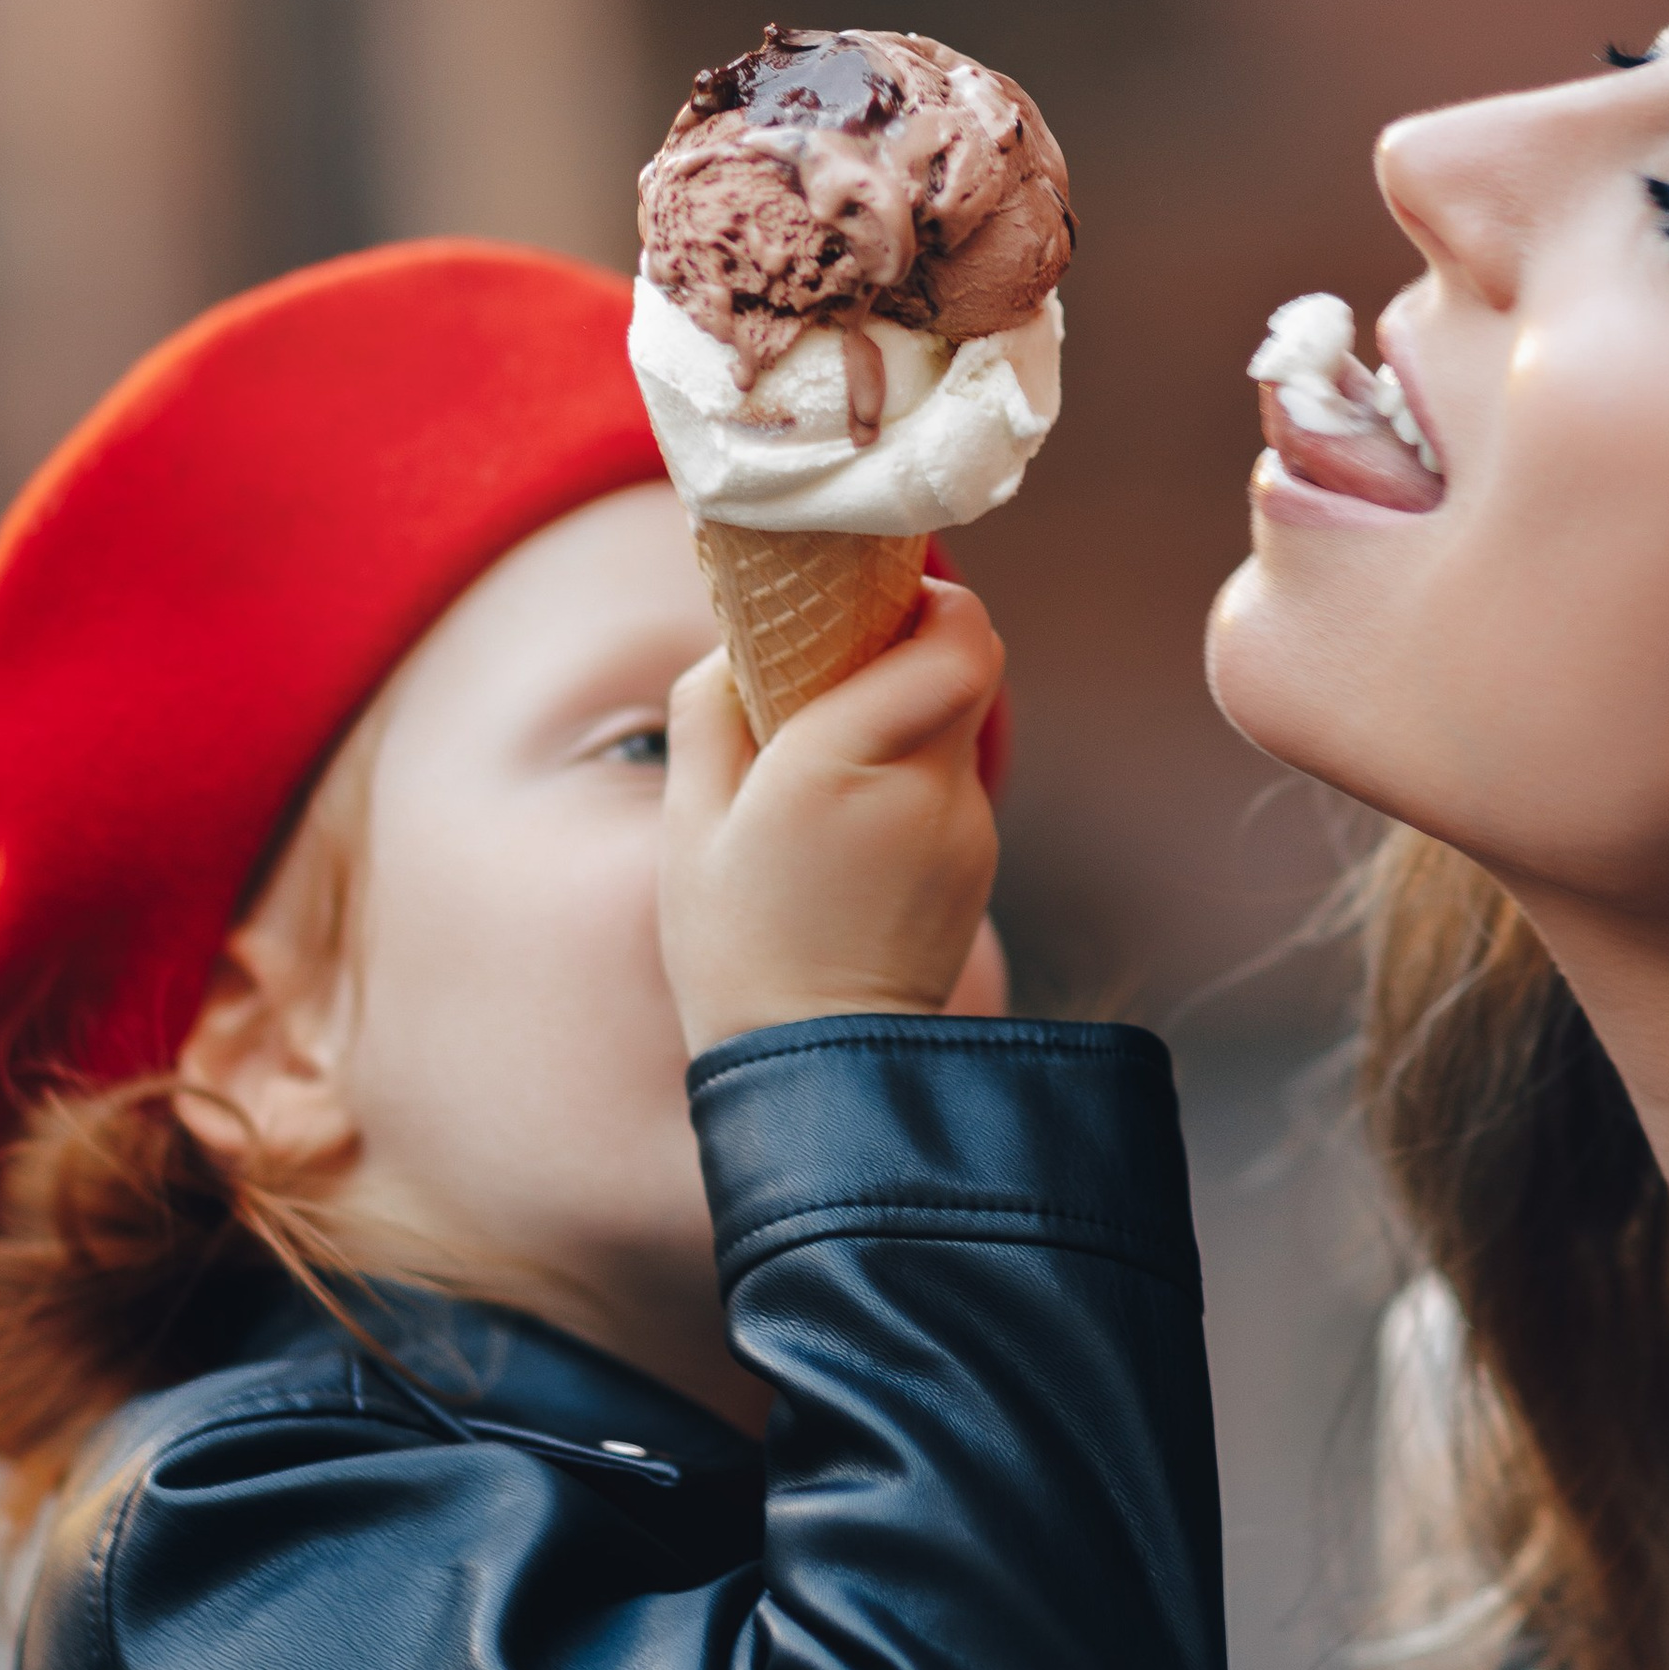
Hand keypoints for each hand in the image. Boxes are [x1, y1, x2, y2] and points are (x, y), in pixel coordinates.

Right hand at [659, 580, 1004, 1053]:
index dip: (930, 599)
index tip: (870, 602)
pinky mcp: (979, 863)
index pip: (957, 634)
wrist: (817, 1070)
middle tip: (843, 666)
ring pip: (960, 723)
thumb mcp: (689, 823)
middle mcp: (926, 786)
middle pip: (969, 664)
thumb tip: (744, 641)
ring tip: (832, 760)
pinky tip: (854, 824)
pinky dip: (915, 775)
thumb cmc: (735, 943)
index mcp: (846, 760)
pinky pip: (953, 783)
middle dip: (914, 646)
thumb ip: (711, 706)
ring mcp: (966, 828)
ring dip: (910, 716)